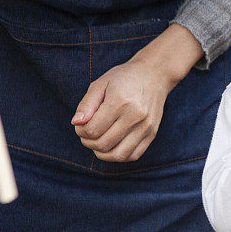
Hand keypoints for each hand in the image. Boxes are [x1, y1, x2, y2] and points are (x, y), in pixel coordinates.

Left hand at [73, 24, 202, 161]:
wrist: (154, 75)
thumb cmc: (124, 78)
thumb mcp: (100, 83)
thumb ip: (86, 104)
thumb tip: (76, 123)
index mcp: (120, 102)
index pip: (92, 130)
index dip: (80, 131)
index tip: (81, 124)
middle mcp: (135, 116)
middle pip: (103, 144)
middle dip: (88, 142)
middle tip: (87, 133)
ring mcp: (146, 127)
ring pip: (118, 155)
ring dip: (101, 153)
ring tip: (98, 142)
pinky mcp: (152, 134)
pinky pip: (133, 155)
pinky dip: (118, 155)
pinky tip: (112, 145)